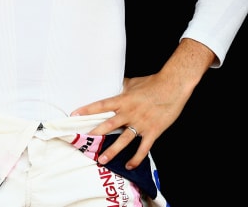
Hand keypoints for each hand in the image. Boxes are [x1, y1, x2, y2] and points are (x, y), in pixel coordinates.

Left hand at [71, 74, 189, 169]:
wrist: (173, 87)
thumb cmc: (153, 82)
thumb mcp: (133, 83)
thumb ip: (122, 88)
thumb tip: (114, 86)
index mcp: (123, 100)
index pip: (101, 106)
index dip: (87, 110)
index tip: (74, 115)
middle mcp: (129, 113)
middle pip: (109, 125)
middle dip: (96, 134)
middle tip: (84, 142)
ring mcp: (141, 123)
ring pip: (123, 140)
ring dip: (112, 151)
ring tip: (102, 160)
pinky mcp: (153, 131)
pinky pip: (143, 148)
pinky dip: (136, 158)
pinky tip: (129, 165)